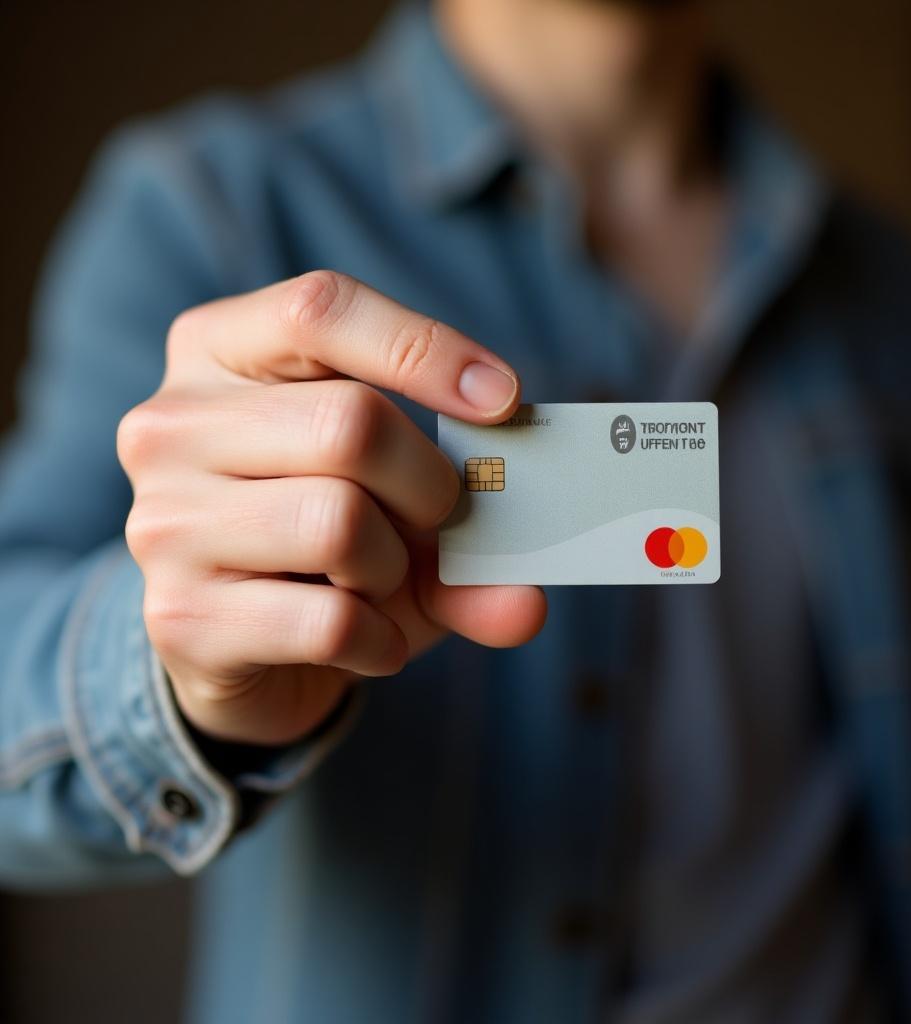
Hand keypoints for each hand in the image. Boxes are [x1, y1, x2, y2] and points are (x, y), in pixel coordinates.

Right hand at [117, 271, 546, 744]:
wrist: (234, 637)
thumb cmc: (320, 536)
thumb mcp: (390, 500)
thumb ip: (470, 525)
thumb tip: (528, 603)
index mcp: (219, 351)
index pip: (321, 309)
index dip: (424, 348)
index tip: (502, 402)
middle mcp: (171, 425)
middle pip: (350, 424)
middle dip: (431, 484)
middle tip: (443, 519)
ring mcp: (164, 521)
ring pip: (338, 524)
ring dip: (397, 567)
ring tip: (385, 579)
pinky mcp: (180, 617)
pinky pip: (329, 620)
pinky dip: (383, 638)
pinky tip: (375, 639)